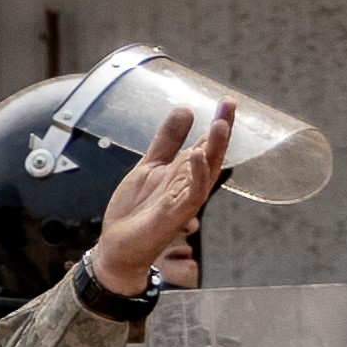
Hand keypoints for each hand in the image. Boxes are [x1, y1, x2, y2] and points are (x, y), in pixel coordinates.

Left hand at [87, 107, 229, 299]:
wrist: (117, 246)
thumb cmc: (136, 210)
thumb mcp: (150, 166)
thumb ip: (168, 141)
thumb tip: (185, 109)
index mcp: (183, 173)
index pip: (206, 145)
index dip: (217, 123)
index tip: (227, 101)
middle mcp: (188, 185)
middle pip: (212, 154)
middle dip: (222, 130)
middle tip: (229, 105)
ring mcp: (183, 200)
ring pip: (207, 172)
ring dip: (215, 149)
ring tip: (220, 124)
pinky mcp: (174, 215)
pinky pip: (192, 195)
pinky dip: (197, 176)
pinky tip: (197, 156)